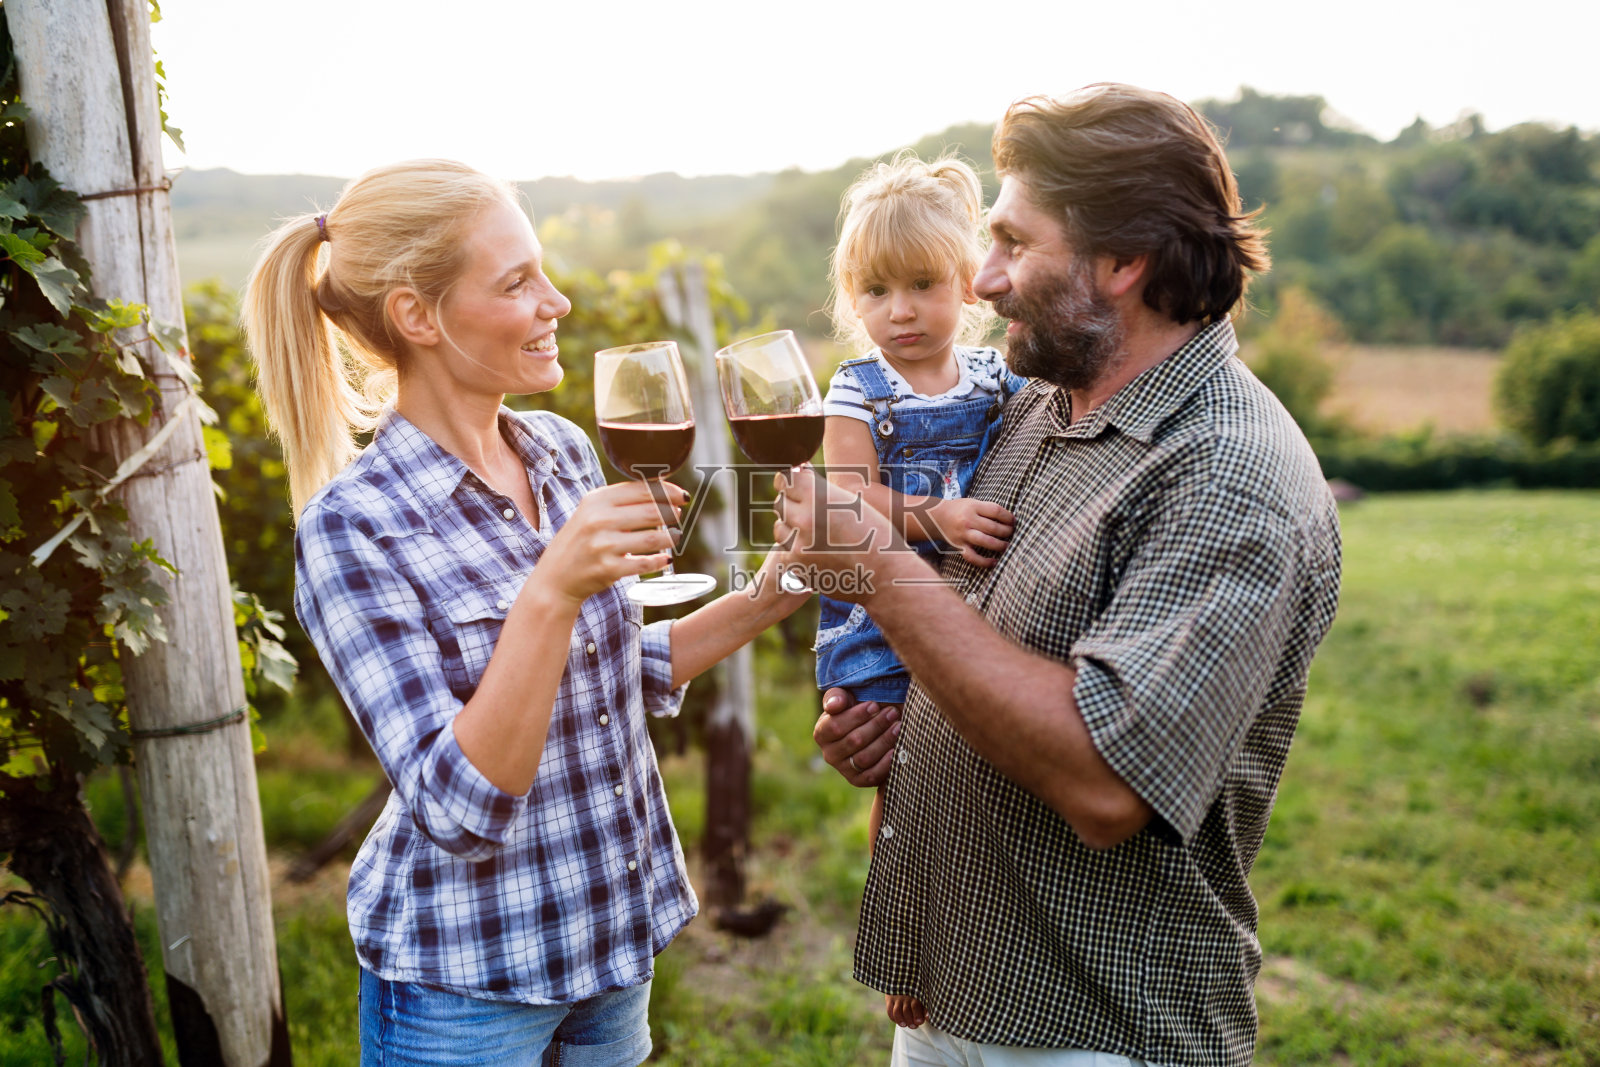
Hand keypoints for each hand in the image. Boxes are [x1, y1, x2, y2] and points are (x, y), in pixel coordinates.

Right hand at [533, 480, 687, 606]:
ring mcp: (603, 545)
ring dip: (670, 537)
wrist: (557, 576)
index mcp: (596, 500)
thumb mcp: (592, 511)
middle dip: (672, 513)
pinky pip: (645, 563)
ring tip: (675, 536)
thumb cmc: (581, 540)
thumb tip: (663, 489)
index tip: (682, 496)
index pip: (642, 489)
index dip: (667, 492)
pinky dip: (660, 560)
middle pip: (651, 511)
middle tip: (679, 516)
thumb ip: (621, 500)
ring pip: (653, 537)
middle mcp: (599, 520)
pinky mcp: (609, 569)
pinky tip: (666, 558)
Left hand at [773, 464, 919, 604]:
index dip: (790, 484)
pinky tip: (815, 554)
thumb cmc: (873, 533)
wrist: (884, 572)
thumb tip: (798, 470)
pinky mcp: (796, 566)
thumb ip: (821, 488)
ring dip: (791, 530)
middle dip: (792, 506)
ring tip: (815, 536)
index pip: (785, 480)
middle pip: (780, 504)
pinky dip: (794, 553)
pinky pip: (784, 553)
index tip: (796, 488)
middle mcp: (805, 518)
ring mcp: (798, 544)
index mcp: (818, 496)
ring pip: (780, 529)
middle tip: (811, 516)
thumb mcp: (851, 502)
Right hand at [813, 687, 897, 786]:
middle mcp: (829, 754)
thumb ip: (836, 697)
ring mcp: (843, 769)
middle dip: (876, 725)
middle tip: (892, 713)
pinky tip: (897, 749)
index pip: (835, 726)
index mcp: (821, 733)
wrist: (869, 727)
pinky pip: (871, 775)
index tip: (874, 705)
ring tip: (898, 726)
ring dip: (884, 741)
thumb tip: (834, 705)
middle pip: (853, 741)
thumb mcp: (845, 698)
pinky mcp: (858, 780)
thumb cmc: (855, 708)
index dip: (856, 716)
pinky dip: (885, 763)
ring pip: (864, 758)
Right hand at [885, 994, 927, 1028]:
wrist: (903, 978)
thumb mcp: (923, 994)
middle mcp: (905, 996)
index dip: (917, 1015)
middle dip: (910, 1021)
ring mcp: (897, 998)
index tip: (920, 1022)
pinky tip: (898, 1021)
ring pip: (897, 1012)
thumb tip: (928, 1018)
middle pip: (906, 1011)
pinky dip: (893, 1018)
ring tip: (904, 1025)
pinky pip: (889, 1010)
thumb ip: (925, 1006)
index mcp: (915, 994)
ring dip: (900, 1021)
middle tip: (913, 1026)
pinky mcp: (889, 999)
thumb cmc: (916, 990)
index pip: (915, 1006)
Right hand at [929, 497, 1014, 566]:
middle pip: (993, 527)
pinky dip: (984, 562)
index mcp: (973, 507)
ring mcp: (964, 534)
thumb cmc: (959, 509)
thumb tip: (1009, 519)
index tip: (1013, 521)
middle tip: (1012, 533)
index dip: (1008, 517)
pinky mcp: (959, 546)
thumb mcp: (972, 503)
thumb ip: (987, 509)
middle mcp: (968, 520)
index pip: (996, 511)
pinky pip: (973, 557)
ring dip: (1000, 545)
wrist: (935, 517)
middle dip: (1007, 531)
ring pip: (986, 541)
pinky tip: (994, 562)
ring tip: (1007, 546)